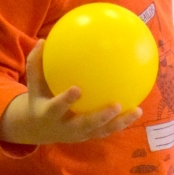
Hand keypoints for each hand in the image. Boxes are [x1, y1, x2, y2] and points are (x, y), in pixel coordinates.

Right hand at [0, 40, 142, 144]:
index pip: (57, 108)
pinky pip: (108, 129)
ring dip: (120, 122)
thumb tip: (43, 39)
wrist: (39, 128)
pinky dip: (123, 121)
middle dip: (101, 117)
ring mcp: (79, 133)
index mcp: (50, 114)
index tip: (77, 89)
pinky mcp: (90, 135)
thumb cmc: (40, 97)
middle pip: (84, 125)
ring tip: (137, 110)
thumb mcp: (35, 83)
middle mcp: (65, 127)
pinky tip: (138, 108)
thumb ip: (37, 63)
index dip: (66, 100)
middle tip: (117, 105)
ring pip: (101, 130)